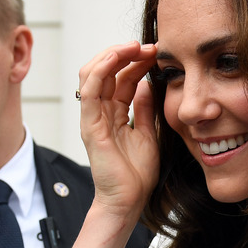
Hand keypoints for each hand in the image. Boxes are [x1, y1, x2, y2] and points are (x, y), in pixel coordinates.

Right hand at [77, 41, 158, 220]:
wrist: (129, 200)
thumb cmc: (137, 173)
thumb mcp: (149, 133)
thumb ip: (145, 109)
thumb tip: (148, 84)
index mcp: (114, 113)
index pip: (122, 77)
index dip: (137, 61)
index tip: (158, 52)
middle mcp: (101, 112)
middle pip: (107, 71)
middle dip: (127, 53)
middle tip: (150, 46)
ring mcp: (93, 118)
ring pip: (93, 74)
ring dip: (113, 55)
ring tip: (134, 46)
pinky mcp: (90, 126)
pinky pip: (89, 91)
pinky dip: (101, 69)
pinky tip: (117, 57)